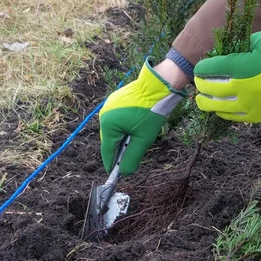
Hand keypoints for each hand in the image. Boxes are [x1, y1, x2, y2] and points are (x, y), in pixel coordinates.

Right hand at [99, 59, 186, 174]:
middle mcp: (104, 115)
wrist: (157, 86)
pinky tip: (135, 127)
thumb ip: (132, 157)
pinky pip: (116, 119)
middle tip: (129, 158)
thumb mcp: (143, 139)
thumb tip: (124, 172)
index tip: (115, 174)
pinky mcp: (115, 100)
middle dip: (119, 150)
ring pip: (113, 129)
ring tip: (135, 140)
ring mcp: (109, 106)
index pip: (107, 151)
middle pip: (110, 140)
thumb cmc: (150, 112)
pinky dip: (123, 127)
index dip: (111, 164)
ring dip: (122, 138)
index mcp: (108, 125)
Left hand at [193, 21, 260, 122]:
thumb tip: (219, 59)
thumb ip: (235, 51)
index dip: (201, 69)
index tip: (198, 69)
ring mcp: (250, 103)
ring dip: (208, 103)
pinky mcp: (259, 113)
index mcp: (239, 66)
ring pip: (219, 107)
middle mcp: (241, 87)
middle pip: (210, 90)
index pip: (209, 69)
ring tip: (202, 100)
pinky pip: (235, 117)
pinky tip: (220, 110)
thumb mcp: (254, 41)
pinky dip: (225, 113)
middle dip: (201, 86)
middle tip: (198, 84)